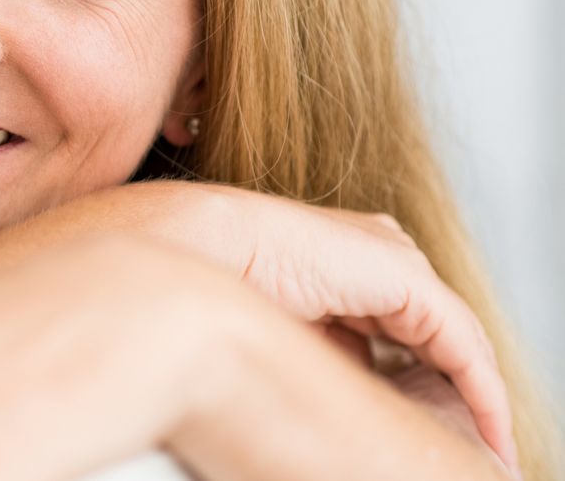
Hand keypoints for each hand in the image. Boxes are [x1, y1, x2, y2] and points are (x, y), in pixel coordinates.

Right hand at [154, 184, 515, 473]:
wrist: (201, 246)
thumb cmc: (217, 281)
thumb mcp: (287, 330)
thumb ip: (326, 351)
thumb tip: (353, 393)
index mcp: (340, 260)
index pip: (398, 324)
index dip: (420, 375)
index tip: (430, 420)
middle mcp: (373, 253)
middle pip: (432, 329)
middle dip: (453, 385)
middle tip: (472, 438)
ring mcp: (392, 258)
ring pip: (453, 337)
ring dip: (473, 393)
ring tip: (486, 441)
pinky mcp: (406, 277)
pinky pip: (461, 341)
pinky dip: (480, 387)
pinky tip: (487, 424)